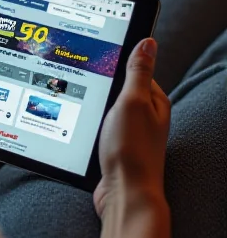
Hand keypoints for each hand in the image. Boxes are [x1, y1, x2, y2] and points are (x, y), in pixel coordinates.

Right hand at [94, 38, 170, 218]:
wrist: (124, 195)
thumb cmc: (131, 149)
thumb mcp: (132, 101)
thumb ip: (138, 71)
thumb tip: (147, 41)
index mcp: (155, 102)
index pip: (136, 70)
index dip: (115, 65)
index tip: (96, 62)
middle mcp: (147, 118)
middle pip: (119, 90)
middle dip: (102, 89)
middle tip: (86, 88)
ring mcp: (132, 134)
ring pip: (107, 111)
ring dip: (94, 111)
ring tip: (84, 112)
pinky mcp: (117, 149)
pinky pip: (101, 129)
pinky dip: (91, 127)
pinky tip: (82, 130)